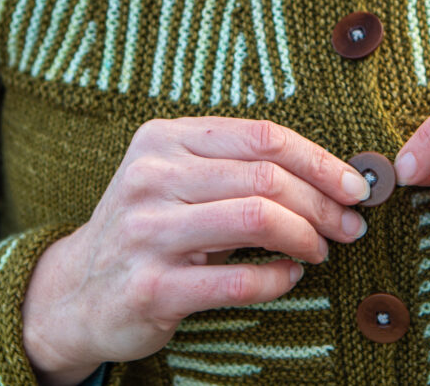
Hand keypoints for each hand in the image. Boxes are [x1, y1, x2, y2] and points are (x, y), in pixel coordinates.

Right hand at [22, 117, 370, 385]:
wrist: (75, 293)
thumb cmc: (149, 228)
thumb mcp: (178, 179)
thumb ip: (238, 167)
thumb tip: (331, 175)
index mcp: (163, 139)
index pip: (262, 136)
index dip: (319, 161)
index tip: (354, 185)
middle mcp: (151, 178)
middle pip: (267, 177)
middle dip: (323, 203)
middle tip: (349, 226)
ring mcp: (147, 232)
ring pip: (257, 219)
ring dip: (307, 237)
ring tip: (321, 250)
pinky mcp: (151, 287)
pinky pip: (237, 279)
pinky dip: (277, 278)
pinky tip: (290, 277)